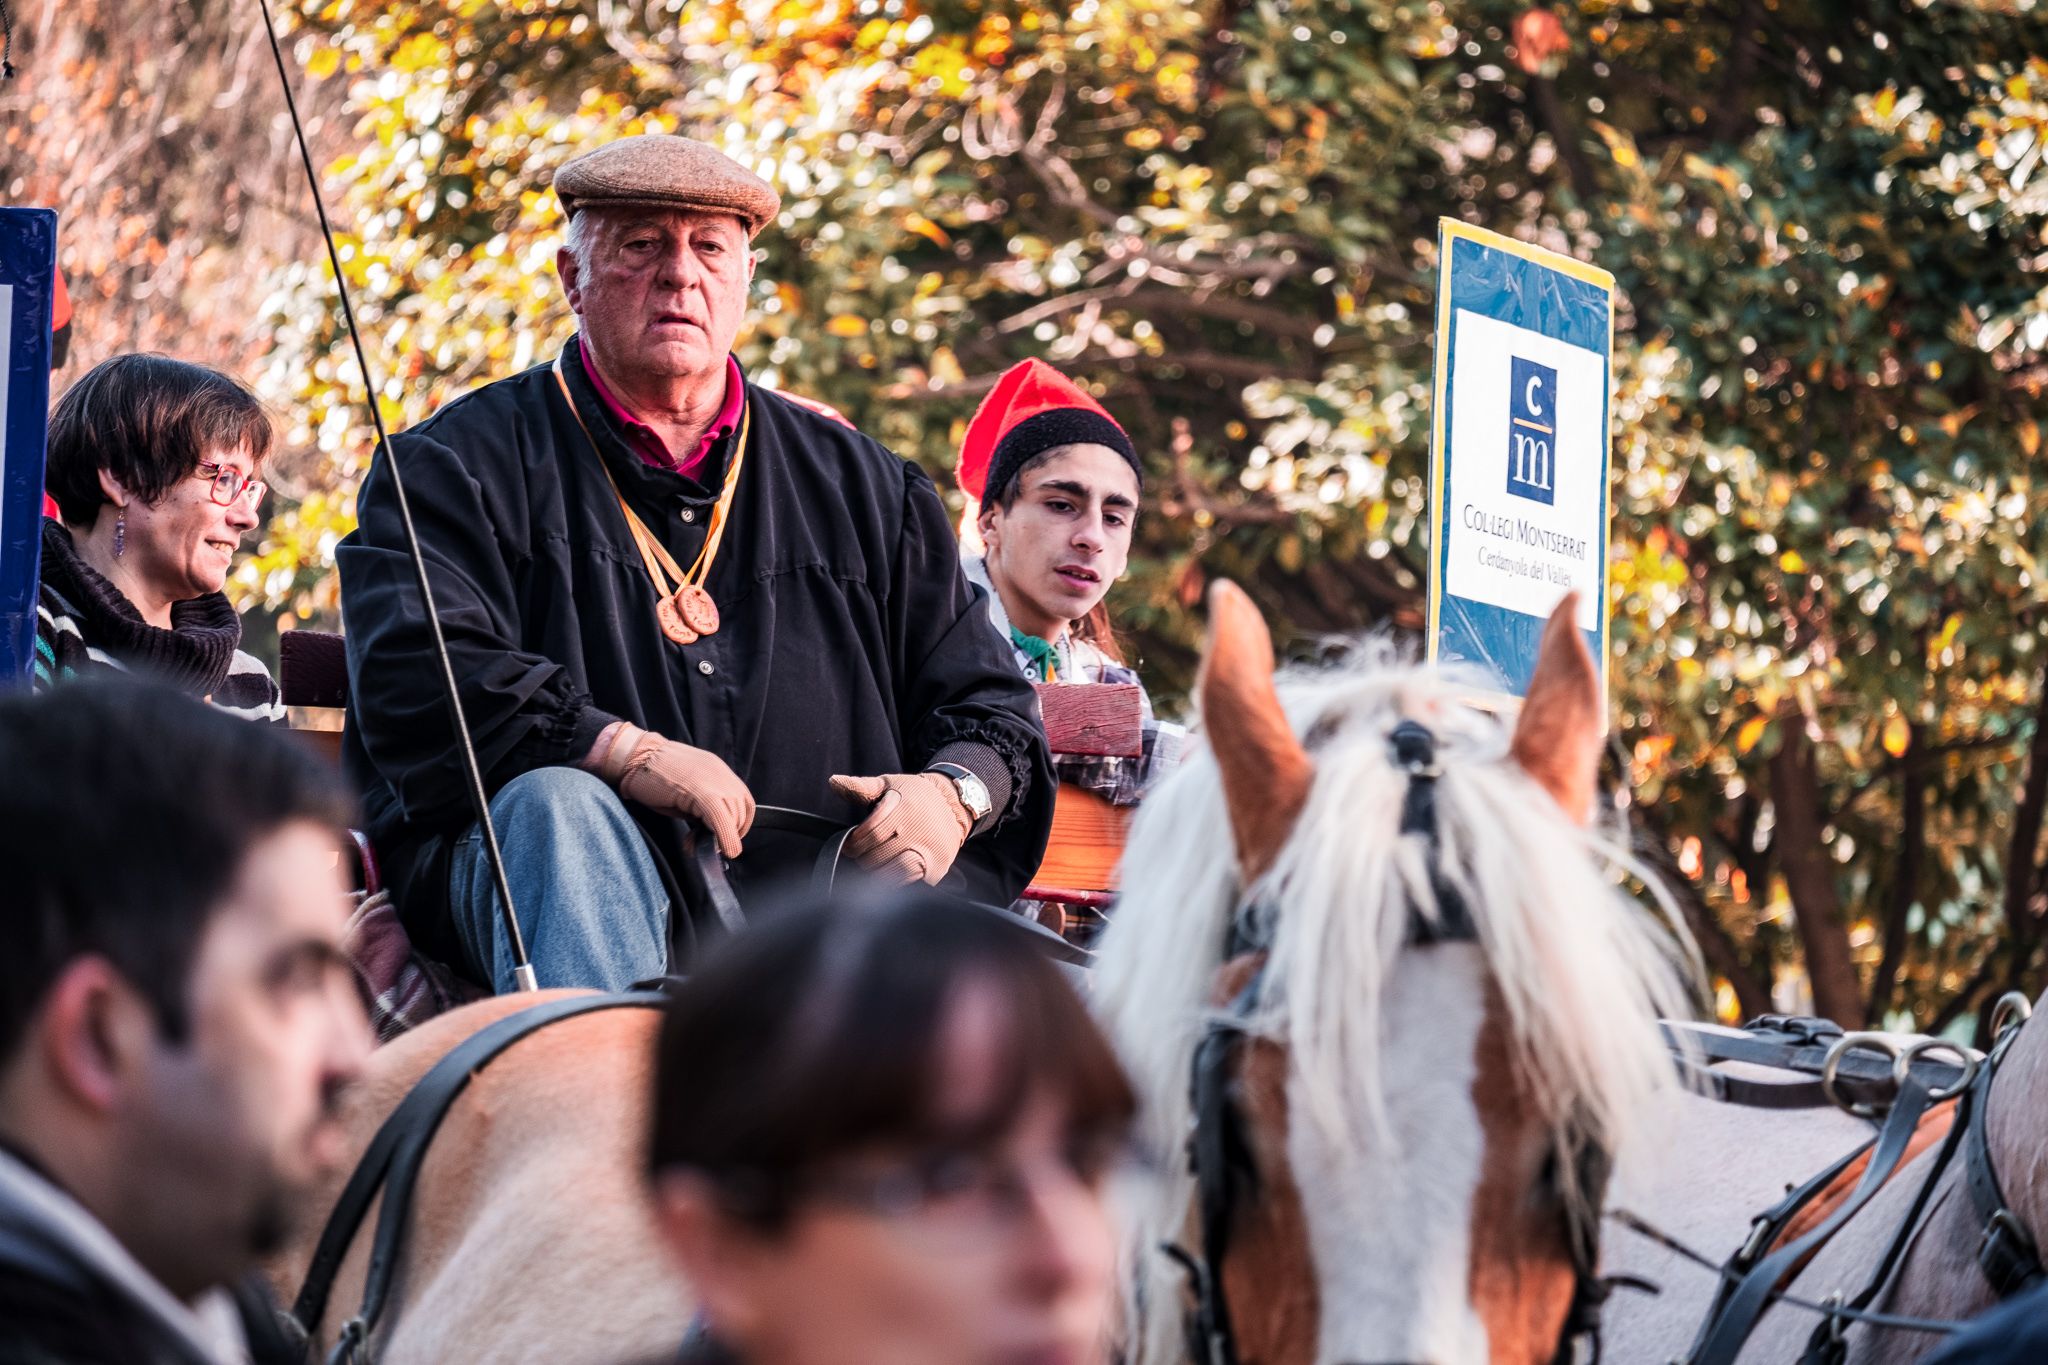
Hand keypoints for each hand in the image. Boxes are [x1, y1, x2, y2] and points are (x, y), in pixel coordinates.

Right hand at [610, 728, 754, 858]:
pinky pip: (721, 819)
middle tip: (711, 846)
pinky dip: (725, 838)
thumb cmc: (653, 774)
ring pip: (733, 817)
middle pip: (740, 812)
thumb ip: (702, 805)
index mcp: (718, 771)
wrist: (635, 756)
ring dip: (724, 838)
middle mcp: (721, 775)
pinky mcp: (701, 792)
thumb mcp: (686, 788)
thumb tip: (710, 830)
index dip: (738, 824)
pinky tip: (718, 849)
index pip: (743, 801)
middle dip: (729, 834)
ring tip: (701, 845)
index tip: (726, 837)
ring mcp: (713, 781)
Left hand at [828, 771, 972, 885]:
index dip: (854, 843)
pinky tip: (891, 869)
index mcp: (903, 809)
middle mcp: (917, 832)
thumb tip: (833, 782)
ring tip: (876, 862)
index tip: (850, 844)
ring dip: (876, 871)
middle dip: (863, 857)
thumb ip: (860, 786)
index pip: (869, 834)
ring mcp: (928, 853)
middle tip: (863, 853)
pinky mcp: (936, 870)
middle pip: (876, 856)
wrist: (954, 805)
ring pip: (890, 873)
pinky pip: (908, 883)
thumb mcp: (889, 784)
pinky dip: (895, 880)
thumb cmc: (916, 795)